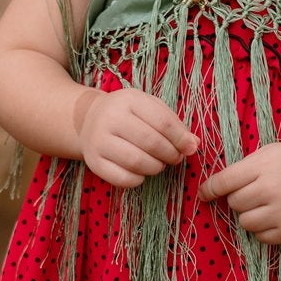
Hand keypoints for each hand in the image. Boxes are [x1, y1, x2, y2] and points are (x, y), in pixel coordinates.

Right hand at [75, 85, 197, 187]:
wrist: (88, 120)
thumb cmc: (127, 113)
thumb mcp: (149, 107)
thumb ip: (173, 123)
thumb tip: (193, 145)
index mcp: (128, 100)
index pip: (163, 122)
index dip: (181, 138)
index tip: (190, 148)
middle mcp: (110, 118)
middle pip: (151, 143)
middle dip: (170, 154)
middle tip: (175, 158)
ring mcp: (99, 141)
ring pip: (137, 162)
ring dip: (156, 167)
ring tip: (159, 164)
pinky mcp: (94, 162)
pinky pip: (122, 178)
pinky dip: (138, 179)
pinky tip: (141, 172)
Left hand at [200, 142, 280, 242]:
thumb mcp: (271, 153)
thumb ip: (245, 167)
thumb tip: (214, 187)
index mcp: (264, 168)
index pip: (224, 182)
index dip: (210, 189)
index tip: (204, 194)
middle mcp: (270, 191)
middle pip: (234, 203)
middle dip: (239, 198)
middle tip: (256, 191)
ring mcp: (280, 214)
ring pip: (244, 222)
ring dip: (249, 215)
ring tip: (265, 205)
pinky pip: (260, 237)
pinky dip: (263, 229)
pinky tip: (276, 216)